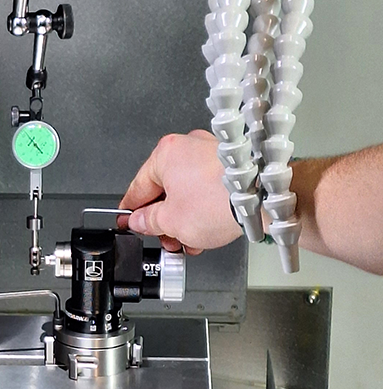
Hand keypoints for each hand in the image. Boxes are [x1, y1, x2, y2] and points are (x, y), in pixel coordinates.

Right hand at [118, 131, 241, 254]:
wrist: (261, 199)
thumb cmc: (219, 201)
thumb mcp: (170, 221)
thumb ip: (148, 221)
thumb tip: (140, 221)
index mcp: (165, 154)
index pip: (138, 187)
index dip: (130, 212)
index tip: (126, 223)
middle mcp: (188, 147)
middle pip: (164, 190)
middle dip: (163, 220)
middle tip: (164, 239)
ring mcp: (212, 153)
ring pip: (187, 191)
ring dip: (183, 218)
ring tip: (187, 241)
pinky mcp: (230, 165)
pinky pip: (206, 189)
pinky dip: (202, 209)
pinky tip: (204, 230)